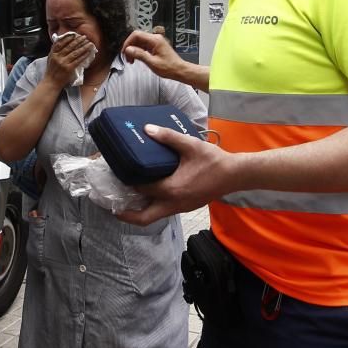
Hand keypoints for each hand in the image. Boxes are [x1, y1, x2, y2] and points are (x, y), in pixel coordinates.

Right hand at [45, 33, 95, 88]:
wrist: (51, 82)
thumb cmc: (52, 70)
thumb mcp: (50, 58)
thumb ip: (55, 50)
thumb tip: (62, 41)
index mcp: (53, 53)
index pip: (60, 43)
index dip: (68, 38)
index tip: (74, 34)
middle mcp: (57, 57)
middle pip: (69, 46)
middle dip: (78, 41)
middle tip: (84, 37)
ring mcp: (63, 63)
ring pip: (75, 53)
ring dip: (83, 47)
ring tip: (89, 43)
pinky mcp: (68, 69)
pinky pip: (78, 60)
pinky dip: (83, 56)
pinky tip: (88, 52)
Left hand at [115, 125, 237, 225]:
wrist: (236, 175)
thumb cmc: (214, 161)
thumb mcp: (190, 145)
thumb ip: (168, 137)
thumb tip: (147, 129)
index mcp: (172, 189)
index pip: (142, 189)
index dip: (127, 182)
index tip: (116, 175)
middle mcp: (174, 203)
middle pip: (143, 218)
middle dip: (125, 214)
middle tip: (111, 206)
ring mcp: (181, 208)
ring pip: (154, 216)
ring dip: (138, 211)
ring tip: (126, 199)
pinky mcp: (186, 207)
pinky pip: (164, 211)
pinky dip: (152, 207)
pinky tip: (148, 194)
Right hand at [122, 30, 185, 80]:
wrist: (180, 70)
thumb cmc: (169, 68)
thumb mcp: (152, 62)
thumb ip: (140, 55)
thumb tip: (128, 49)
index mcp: (155, 40)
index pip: (136, 35)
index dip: (128, 42)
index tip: (125, 52)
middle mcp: (155, 38)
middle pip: (137, 38)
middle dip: (130, 47)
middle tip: (127, 58)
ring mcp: (156, 42)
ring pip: (140, 42)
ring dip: (134, 50)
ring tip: (131, 60)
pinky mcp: (156, 46)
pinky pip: (144, 46)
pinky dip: (139, 51)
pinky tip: (138, 59)